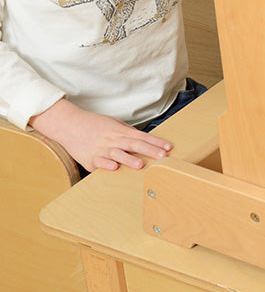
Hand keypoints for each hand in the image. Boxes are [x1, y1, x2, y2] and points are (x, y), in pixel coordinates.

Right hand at [29, 98, 171, 171]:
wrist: (69, 124)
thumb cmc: (93, 124)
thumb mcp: (114, 123)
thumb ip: (128, 131)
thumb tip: (142, 138)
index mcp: (121, 131)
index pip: (143, 137)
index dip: (156, 142)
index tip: (168, 147)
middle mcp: (113, 140)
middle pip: (134, 145)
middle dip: (150, 151)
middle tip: (163, 156)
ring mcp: (102, 149)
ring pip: (118, 154)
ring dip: (129, 160)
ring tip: (141, 165)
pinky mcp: (89, 158)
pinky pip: (99, 162)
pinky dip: (106, 165)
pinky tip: (113, 168)